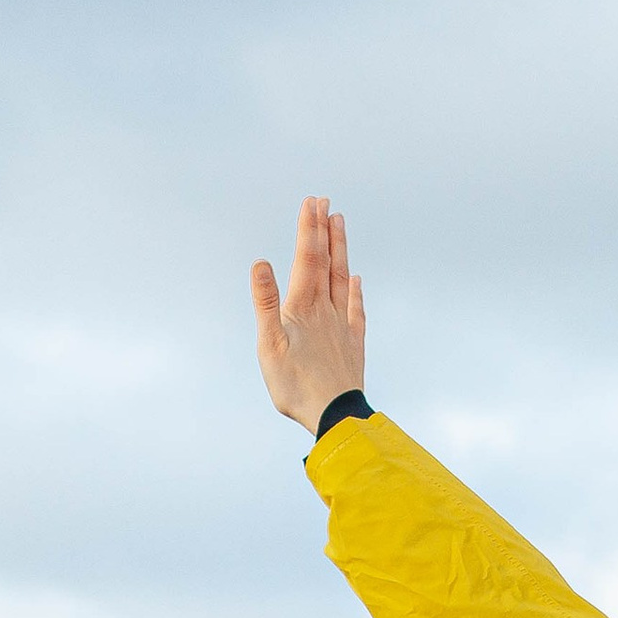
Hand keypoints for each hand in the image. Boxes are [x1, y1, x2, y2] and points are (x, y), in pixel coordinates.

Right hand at [252, 194, 366, 431]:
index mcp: (304, 307)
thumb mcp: (269, 344)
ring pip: (343, 280)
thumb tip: (261, 263)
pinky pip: (356, 310)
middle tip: (325, 202)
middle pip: (327, 262)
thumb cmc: (296, 385)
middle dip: (325, 230)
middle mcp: (327, 310)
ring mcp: (343, 326)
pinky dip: (356, 291)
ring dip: (341, 251)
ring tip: (340, 225)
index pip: (308, 258)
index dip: (309, 229)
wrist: (336, 416)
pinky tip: (357, 280)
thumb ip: (265, 302)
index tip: (311, 202)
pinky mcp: (354, 345)